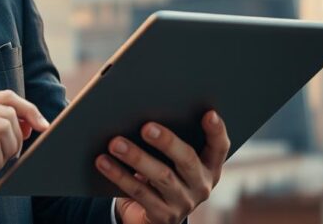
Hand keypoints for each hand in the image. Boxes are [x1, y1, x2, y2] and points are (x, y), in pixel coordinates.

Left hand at [98, 110, 229, 223]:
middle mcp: (201, 185)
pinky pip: (140, 193)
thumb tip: (139, 108)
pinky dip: (119, 175)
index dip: (216, 131)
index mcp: (209, 166)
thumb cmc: (160, 173)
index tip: (208, 113)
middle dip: (167, 142)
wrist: (150, 216)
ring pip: (161, 177)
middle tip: (145, 127)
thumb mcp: (170, 159)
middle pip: (187, 160)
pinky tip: (103, 161)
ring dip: (136, 157)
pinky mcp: (163, 216)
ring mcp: (184, 202)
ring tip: (115, 143)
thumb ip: (167, 140)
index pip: (219, 147)